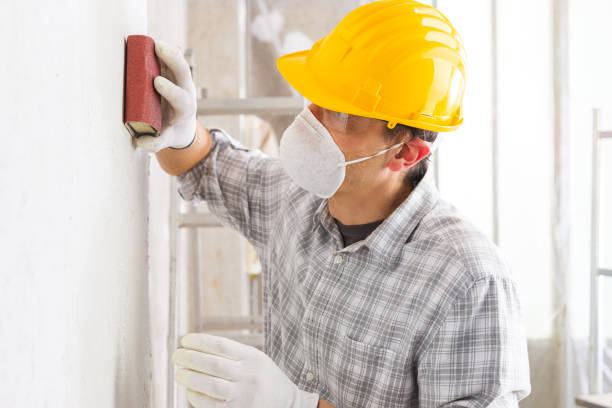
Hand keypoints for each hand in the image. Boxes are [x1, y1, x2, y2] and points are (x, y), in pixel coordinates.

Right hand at [135, 39, 196, 152]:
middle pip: (184, 73)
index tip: (157, 82)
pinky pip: (171, 57)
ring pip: (179, 62)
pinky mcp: (174, 72)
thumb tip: (140, 140)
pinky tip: (151, 42)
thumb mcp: (164, 141)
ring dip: (168, 51)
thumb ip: (154, 143)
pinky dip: (162, 49)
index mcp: (185, 109)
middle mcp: (186, 91)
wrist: (180, 124)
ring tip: (154, 42)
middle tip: (159, 50)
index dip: (170, 89)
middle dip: (173, 61)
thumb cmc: (170, 132)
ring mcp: (181, 80)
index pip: (181, 98)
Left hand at [172, 332, 319, 407]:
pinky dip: (197, 398)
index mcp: (254, 358)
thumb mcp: (256, 358)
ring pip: (212, 386)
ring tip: (178, 373)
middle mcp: (250, 376)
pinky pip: (213, 406)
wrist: (288, 403)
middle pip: (214, 365)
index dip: (200, 341)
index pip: (222, 345)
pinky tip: (190, 392)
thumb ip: (233, 353)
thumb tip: (196, 347)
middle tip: (176, 356)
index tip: (185, 340)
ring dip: (191, 378)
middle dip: (190, 359)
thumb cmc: (264, 377)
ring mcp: (246, 396)